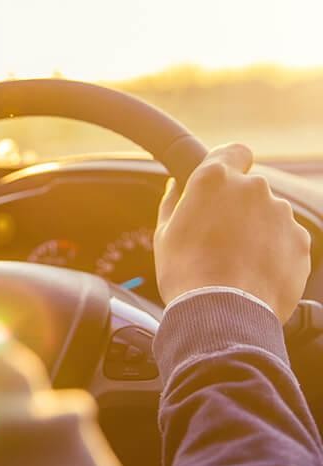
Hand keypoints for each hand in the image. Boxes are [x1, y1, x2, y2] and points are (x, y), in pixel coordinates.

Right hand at [154, 143, 310, 323]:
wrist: (221, 314)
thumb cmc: (186, 273)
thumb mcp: (164, 233)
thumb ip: (174, 202)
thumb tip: (176, 188)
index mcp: (215, 179)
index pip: (234, 151)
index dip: (230, 164)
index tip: (224, 182)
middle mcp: (253, 188)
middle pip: (251, 188)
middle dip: (239, 206)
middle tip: (220, 236)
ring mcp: (281, 214)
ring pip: (270, 214)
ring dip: (258, 229)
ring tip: (238, 261)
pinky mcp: (301, 241)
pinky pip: (286, 239)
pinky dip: (275, 251)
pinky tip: (254, 272)